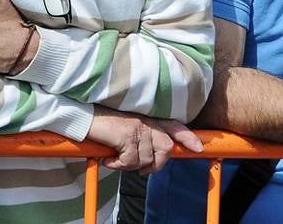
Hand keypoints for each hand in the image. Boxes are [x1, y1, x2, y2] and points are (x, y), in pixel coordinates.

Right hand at [86, 108, 201, 173]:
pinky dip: (118, 165)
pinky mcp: (127, 136)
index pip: (173, 126)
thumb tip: (149, 159)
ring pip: (146, 159)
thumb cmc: (102, 123)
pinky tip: (108, 159)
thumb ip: (141, 137)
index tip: (198, 148)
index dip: (187, 137)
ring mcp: (137, 128)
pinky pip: (130, 161)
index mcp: (147, 119)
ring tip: (116, 160)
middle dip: (155, 164)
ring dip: (130, 165)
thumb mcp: (126, 127)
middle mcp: (145, 122)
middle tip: (137, 167)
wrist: (83, 116)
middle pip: (165, 148)